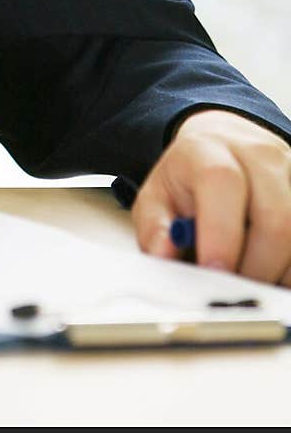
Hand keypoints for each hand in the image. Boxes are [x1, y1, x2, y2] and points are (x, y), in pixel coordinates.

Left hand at [131, 109, 290, 286]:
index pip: (222, 182)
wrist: (223, 143)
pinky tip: (270, 270)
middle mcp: (258, 155)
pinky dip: (290, 266)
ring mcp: (290, 171)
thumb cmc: (189, 178)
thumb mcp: (157, 196)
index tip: (214, 272)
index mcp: (209, 151)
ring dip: (277, 271)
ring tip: (249, 278)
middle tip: (233, 289)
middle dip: (255, 267)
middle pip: (274, 218)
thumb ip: (155, 229)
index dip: (221, 233)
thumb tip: (164, 255)